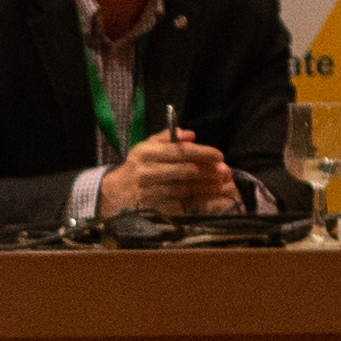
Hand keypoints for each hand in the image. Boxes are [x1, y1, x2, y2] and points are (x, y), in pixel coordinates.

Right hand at [103, 126, 234, 221]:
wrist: (117, 189)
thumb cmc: (138, 163)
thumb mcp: (148, 145)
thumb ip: (168, 137)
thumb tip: (190, 135)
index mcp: (146, 152)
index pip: (180, 151)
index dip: (202, 153)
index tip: (219, 155)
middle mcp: (145, 171)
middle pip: (183, 171)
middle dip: (206, 171)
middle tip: (223, 171)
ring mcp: (147, 190)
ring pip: (182, 188)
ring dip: (203, 187)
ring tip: (219, 184)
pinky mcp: (150, 206)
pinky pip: (175, 203)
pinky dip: (192, 200)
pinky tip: (205, 197)